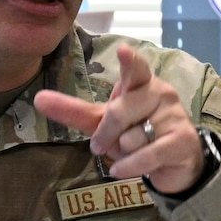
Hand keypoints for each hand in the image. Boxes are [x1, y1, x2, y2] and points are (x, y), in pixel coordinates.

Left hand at [35, 44, 205, 195]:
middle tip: (101, 146)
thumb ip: (75, 111)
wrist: (175, 163)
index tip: (123, 50)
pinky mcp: (182, 141)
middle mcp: (161, 93)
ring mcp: (174, 116)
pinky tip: (121, 170)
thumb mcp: (103, 122)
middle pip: (119, 111)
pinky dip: (129, 166)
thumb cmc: (138, 135)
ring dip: (124, 153)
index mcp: (140, 83)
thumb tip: (38, 98)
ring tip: (134, 152)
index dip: (130, 61)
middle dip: (105, 134)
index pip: (135, 68)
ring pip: (132, 137)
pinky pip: (146, 154)